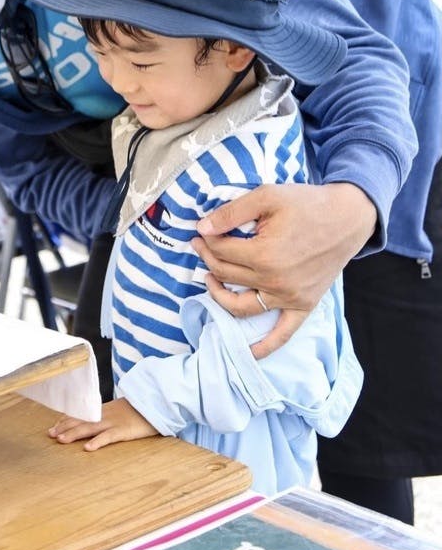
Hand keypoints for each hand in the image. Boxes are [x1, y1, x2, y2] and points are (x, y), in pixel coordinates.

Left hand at [49, 397, 158, 450]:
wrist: (155, 405)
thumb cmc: (138, 410)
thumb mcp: (119, 410)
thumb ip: (105, 415)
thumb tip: (93, 422)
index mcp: (102, 411)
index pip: (80, 415)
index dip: (66, 420)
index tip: (54, 426)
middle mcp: (104, 415)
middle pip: (80, 421)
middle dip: (64, 427)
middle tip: (50, 434)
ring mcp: (113, 423)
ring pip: (89, 428)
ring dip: (73, 434)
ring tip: (61, 440)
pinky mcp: (123, 431)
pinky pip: (108, 437)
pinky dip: (97, 442)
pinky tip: (87, 448)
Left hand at [191, 182, 375, 358]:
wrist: (348, 218)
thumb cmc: (307, 204)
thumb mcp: (266, 197)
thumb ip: (231, 212)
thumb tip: (202, 228)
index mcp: (263, 255)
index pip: (219, 251)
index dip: (206, 239)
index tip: (202, 231)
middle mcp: (275, 281)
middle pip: (225, 275)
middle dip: (207, 257)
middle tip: (202, 244)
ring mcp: (289, 297)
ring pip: (240, 306)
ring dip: (219, 295)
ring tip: (210, 279)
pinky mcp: (304, 305)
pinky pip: (282, 334)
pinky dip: (265, 347)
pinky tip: (249, 353)